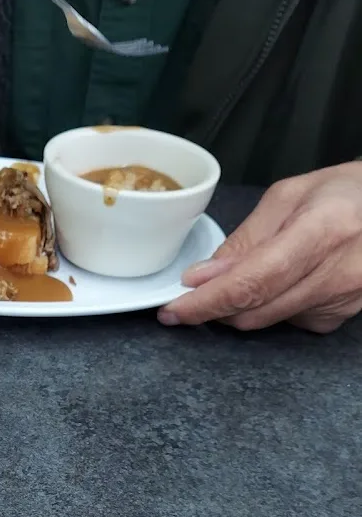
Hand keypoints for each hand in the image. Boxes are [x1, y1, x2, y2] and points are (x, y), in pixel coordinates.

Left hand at [158, 162, 361, 332]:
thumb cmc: (343, 194)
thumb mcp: (289, 197)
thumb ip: (244, 240)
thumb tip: (201, 277)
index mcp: (323, 230)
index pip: (252, 282)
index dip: (207, 301)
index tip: (173, 310)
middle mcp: (337, 272)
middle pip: (255, 310)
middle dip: (214, 305)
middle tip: (195, 291)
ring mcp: (343, 300)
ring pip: (265, 321)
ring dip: (241, 306)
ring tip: (248, 274)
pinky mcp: (341, 317)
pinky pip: (286, 323)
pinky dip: (270, 306)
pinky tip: (285, 281)